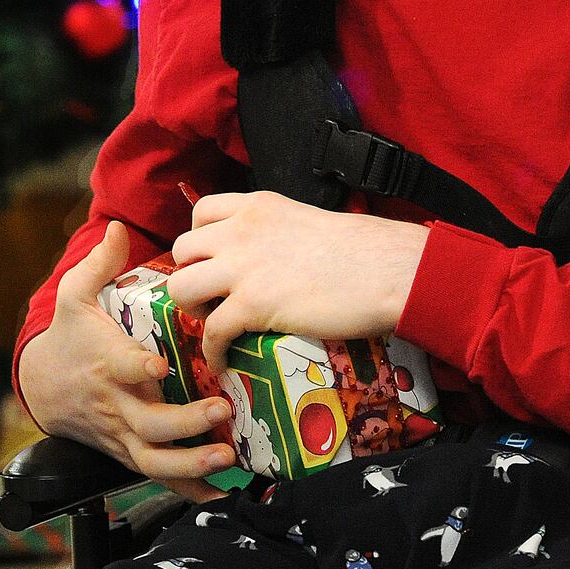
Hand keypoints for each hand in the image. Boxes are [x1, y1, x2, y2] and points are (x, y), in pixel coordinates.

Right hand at [17, 221, 234, 502]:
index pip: (119, 367)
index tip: (159, 365)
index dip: (137, 368)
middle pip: (148, 423)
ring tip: (224, 457)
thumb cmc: (68, 336)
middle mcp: (115, 403)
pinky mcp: (130, 450)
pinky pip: (158, 476)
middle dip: (185, 422)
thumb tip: (118, 227)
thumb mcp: (74, 294)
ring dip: (189, 464)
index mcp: (105, 361)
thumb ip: (100, 264)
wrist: (43, 384)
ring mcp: (123, 432)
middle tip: (220, 410)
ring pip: (154, 459)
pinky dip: (188, 488)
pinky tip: (220, 490)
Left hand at [167, 191, 429, 372]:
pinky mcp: (253, 305)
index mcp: (256, 205)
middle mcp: (241, 230)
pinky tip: (223, 363)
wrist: (388, 269)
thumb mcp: (305, 219)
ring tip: (214, 325)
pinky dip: (212, 352)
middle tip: (212, 297)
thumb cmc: (362, 249)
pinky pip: (212, 331)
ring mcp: (243, 267)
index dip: (199, 241)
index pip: (200, 211)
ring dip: (192, 311)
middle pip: (182, 250)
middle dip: (191, 276)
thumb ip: (276, 232)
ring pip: (182, 288)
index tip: (210, 261)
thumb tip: (268, 257)